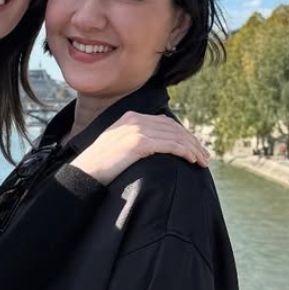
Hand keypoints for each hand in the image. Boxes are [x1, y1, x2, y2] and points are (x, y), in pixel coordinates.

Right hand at [71, 112, 208, 186]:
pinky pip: (170, 145)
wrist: (84, 172)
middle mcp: (135, 120)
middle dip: (191, 141)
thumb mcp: (117, 145)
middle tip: (204, 156)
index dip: (182, 134)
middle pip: (173, 127)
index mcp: (131, 117)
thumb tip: (153, 148)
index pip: (165, 122)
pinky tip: (192, 160)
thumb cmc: (100, 165)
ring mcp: (137, 130)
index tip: (194, 147)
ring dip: (192, 148)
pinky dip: (184, 151)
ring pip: (175, 136)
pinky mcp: (139, 143)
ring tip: (202, 161)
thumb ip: (134, 140)